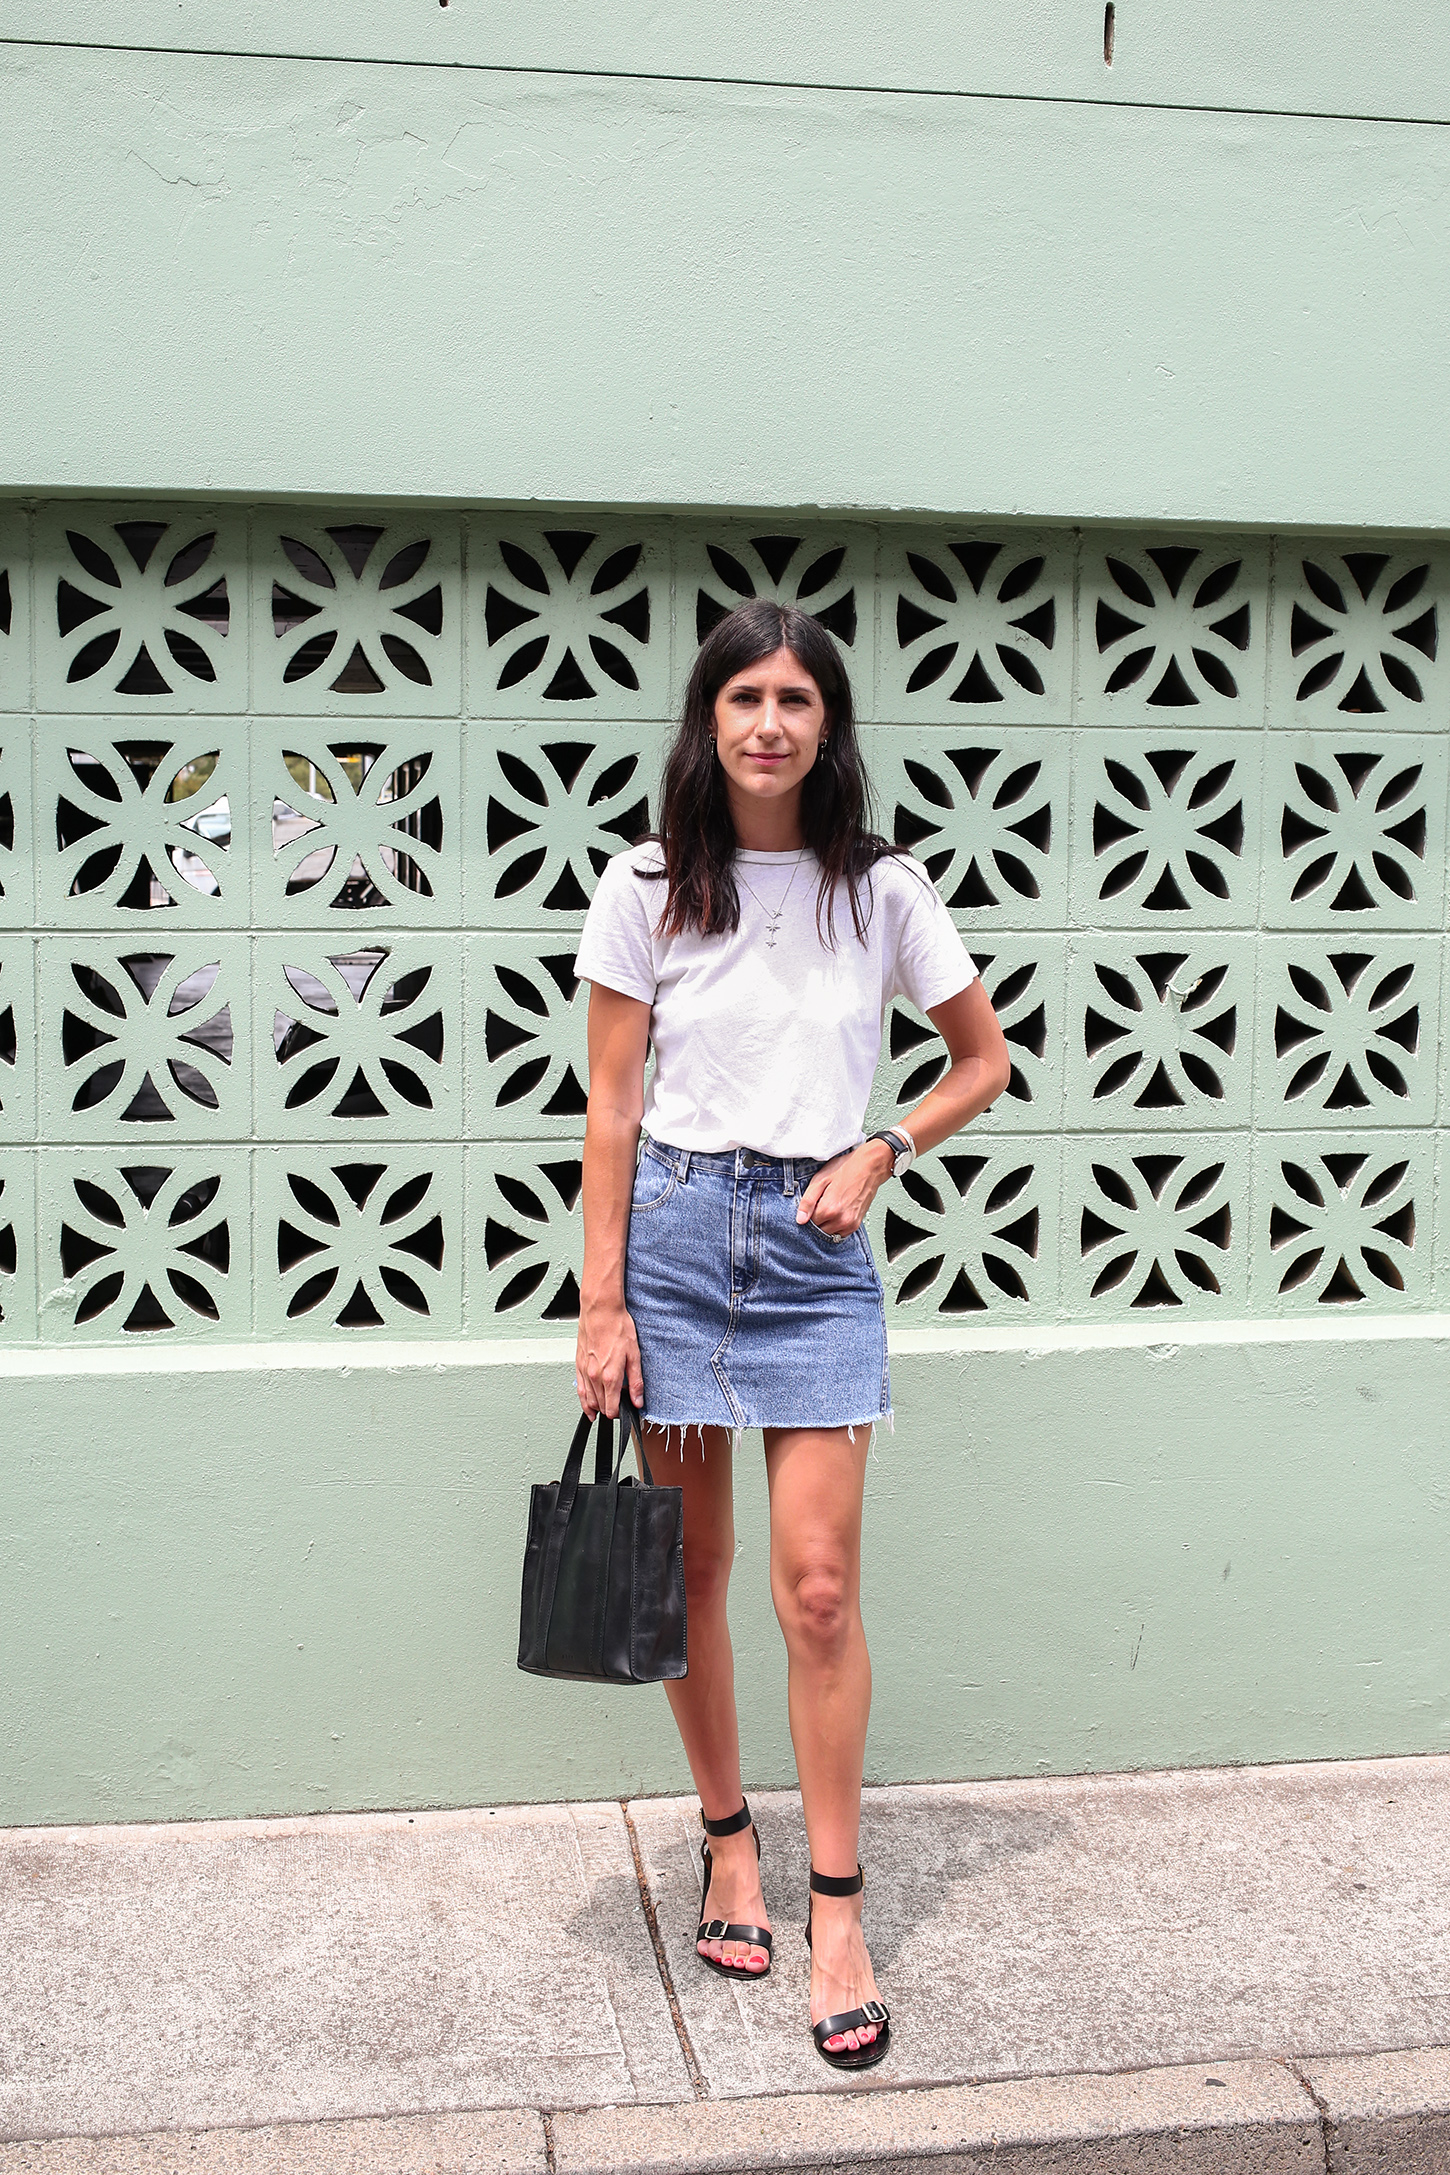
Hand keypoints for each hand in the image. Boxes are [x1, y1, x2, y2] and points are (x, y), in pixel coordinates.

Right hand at [575, 1297, 644, 1419]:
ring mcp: (584, 1371)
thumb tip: (638, 1400)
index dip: (619, 1413)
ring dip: (596, 1407)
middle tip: (619, 1406)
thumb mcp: (634, 1355)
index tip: (625, 1410)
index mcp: (610, 1376)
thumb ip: (636, 1381)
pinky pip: (579, 1388)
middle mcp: (595, 1376)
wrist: (601, 1310)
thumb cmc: (617, 1327)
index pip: (611, 1408)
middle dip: (609, 1410)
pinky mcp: (578, 1364)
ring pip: (588, 1399)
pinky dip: (584, 1399)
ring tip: (604, 1410)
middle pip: (600, 1406)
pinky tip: (588, 1403)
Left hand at [796, 1139, 894, 1236]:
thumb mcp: (820, 1180)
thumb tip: (800, 1219)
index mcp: (829, 1209)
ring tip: (831, 1206)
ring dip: (826, 1224)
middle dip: (817, 1219)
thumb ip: (807, 1202)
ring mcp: (850, 1224)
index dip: (809, 1212)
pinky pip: (839, 1234)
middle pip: (818, 1230)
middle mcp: (840, 1220)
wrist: (869, 1167)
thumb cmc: (846, 1170)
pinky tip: (838, 1212)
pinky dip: (835, 1226)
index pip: (809, 1222)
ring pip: (828, 1233)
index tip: (814, 1202)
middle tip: (823, 1203)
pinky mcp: (856, 1225)